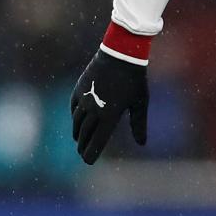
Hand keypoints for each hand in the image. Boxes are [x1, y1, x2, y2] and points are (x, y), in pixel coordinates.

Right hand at [70, 48, 149, 163]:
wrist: (120, 53)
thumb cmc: (134, 79)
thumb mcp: (140, 103)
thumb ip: (138, 124)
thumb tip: (142, 143)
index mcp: (110, 116)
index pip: (97, 141)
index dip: (91, 153)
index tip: (88, 161)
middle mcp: (94, 110)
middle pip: (85, 134)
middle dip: (83, 146)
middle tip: (83, 154)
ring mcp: (85, 98)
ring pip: (77, 122)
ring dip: (77, 133)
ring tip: (78, 140)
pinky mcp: (79, 88)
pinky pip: (73, 107)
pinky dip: (74, 116)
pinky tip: (76, 120)